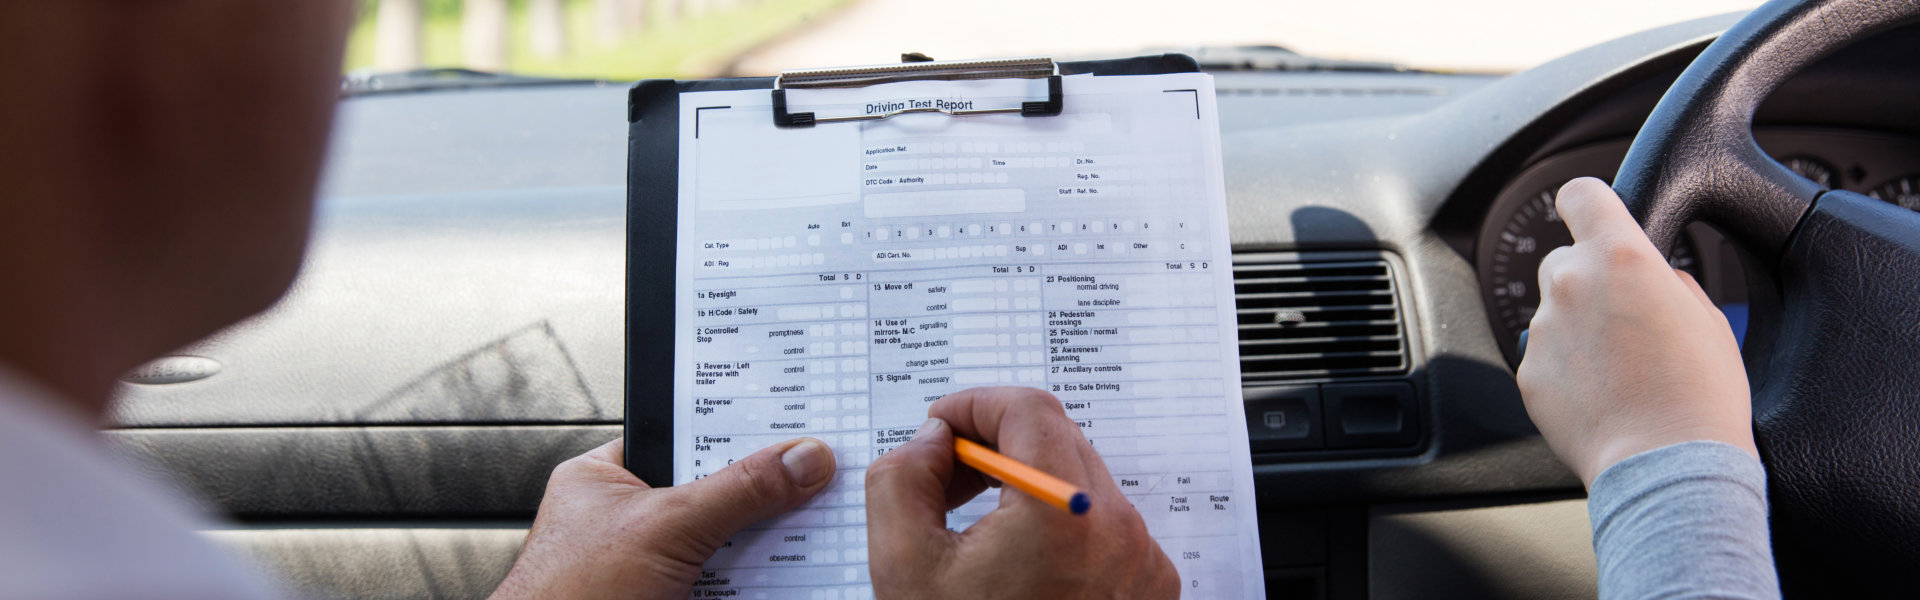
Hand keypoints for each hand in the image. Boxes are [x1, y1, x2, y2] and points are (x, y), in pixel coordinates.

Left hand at [490, 437, 835, 599]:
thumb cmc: (565, 598)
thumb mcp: (666, 526)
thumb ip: (737, 489)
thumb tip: (800, 458)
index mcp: (607, 477)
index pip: (685, 435)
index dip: (738, 430)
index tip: (794, 429)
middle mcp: (627, 518)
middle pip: (713, 490)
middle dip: (759, 493)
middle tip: (810, 483)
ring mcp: (649, 565)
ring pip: (724, 541)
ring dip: (761, 543)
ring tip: (803, 533)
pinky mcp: (670, 598)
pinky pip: (726, 582)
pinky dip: (752, 582)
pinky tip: (779, 577)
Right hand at [865, 387, 1178, 599]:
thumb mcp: (904, 566)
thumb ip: (903, 480)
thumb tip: (931, 443)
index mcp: (1064, 513)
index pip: (1027, 409)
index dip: (974, 404)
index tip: (941, 425)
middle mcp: (1119, 531)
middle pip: (1059, 440)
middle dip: (996, 445)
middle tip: (945, 476)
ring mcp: (1143, 564)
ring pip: (1083, 484)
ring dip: (1028, 486)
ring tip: (975, 529)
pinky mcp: (1149, 592)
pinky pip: (1104, 530)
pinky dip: (1060, 526)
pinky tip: (1016, 564)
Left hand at [1516, 177, 1754, 486]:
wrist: (1666, 462)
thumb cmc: (1700, 394)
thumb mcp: (1708, 318)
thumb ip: (1669, 281)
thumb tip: (1655, 278)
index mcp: (1620, 256)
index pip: (1581, 195)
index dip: (1588, 203)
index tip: (1591, 214)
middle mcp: (1571, 283)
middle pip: (1565, 259)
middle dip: (1589, 280)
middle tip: (1625, 318)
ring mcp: (1543, 328)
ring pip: (1554, 311)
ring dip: (1578, 327)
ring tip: (1620, 368)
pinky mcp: (1528, 371)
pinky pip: (1545, 355)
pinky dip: (1565, 368)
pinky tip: (1601, 393)